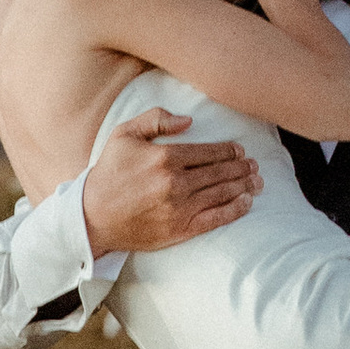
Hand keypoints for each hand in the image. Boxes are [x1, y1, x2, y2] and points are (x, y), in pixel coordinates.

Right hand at [80, 108, 261, 258]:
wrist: (92, 217)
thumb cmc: (108, 173)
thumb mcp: (124, 135)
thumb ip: (155, 119)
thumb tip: (188, 120)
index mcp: (164, 157)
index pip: (208, 152)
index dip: (229, 150)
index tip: (239, 150)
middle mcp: (175, 182)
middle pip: (220, 172)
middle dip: (241, 167)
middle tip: (254, 165)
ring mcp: (180, 208)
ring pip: (222, 193)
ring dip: (244, 185)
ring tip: (257, 181)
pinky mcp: (180, 229)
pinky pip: (215, 219)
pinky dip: (234, 210)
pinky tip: (247, 203)